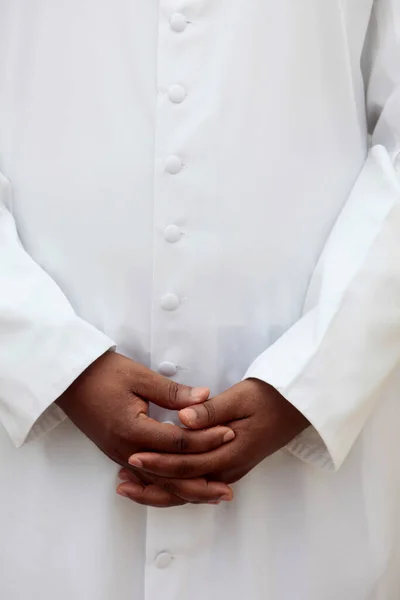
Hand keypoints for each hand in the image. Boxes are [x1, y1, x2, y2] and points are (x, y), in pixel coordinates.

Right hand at [57, 352, 234, 505]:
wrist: (68, 379)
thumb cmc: (102, 373)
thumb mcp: (139, 377)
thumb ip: (173, 392)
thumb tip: (205, 397)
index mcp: (133, 429)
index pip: (178, 442)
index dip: (206, 438)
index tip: (229, 433)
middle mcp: (126, 449)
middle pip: (169, 475)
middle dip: (200, 483)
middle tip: (227, 490)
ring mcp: (119, 455)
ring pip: (156, 482)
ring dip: (184, 490)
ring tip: (209, 496)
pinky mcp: (117, 453)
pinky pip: (144, 477)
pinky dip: (164, 486)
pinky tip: (177, 490)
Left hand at [128, 378, 308, 483]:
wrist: (297, 406)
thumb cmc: (270, 397)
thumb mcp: (242, 397)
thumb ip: (211, 411)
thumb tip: (183, 420)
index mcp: (232, 452)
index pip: (187, 464)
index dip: (159, 462)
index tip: (134, 455)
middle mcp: (229, 469)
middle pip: (185, 486)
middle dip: (152, 485)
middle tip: (121, 482)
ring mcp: (230, 470)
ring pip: (189, 490)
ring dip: (159, 491)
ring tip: (130, 487)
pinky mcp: (228, 466)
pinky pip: (196, 484)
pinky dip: (174, 487)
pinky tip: (157, 482)